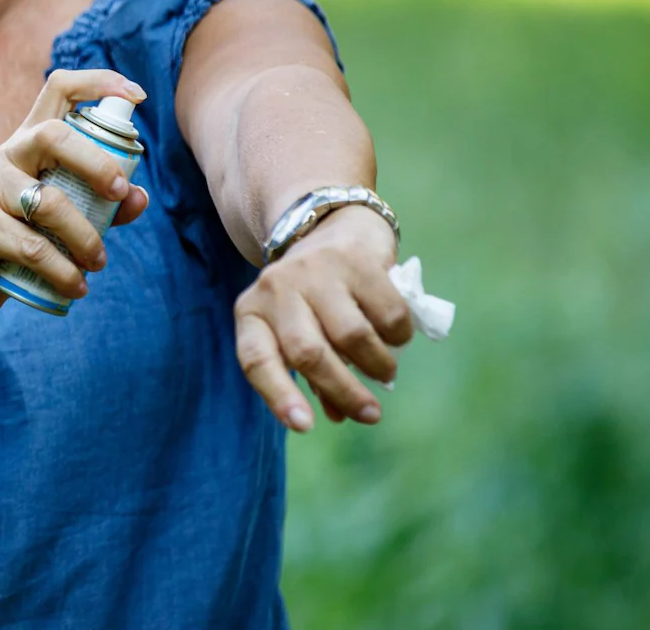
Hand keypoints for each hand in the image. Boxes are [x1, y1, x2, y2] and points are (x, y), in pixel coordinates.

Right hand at [0, 69, 150, 323]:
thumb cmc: (20, 241)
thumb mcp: (67, 218)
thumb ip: (103, 206)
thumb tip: (138, 197)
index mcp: (30, 143)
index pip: (58, 89)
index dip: (99, 83)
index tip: (137, 96)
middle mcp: (5, 155)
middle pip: (50, 134)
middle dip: (95, 162)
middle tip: (120, 194)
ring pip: (47, 202)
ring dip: (85, 237)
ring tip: (98, 262)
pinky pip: (31, 247)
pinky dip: (63, 271)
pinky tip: (76, 286)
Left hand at [234, 205, 413, 431]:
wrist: (328, 224)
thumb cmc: (310, 295)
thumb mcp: (296, 328)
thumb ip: (310, 372)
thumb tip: (337, 415)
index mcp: (252, 312)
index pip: (256, 360)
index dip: (278, 395)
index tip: (304, 426)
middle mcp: (276, 289)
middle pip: (307, 353)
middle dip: (344, 391)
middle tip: (370, 415)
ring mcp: (315, 271)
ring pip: (351, 336)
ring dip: (377, 367)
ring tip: (385, 373)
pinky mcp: (355, 260)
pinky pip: (387, 315)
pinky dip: (398, 337)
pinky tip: (395, 338)